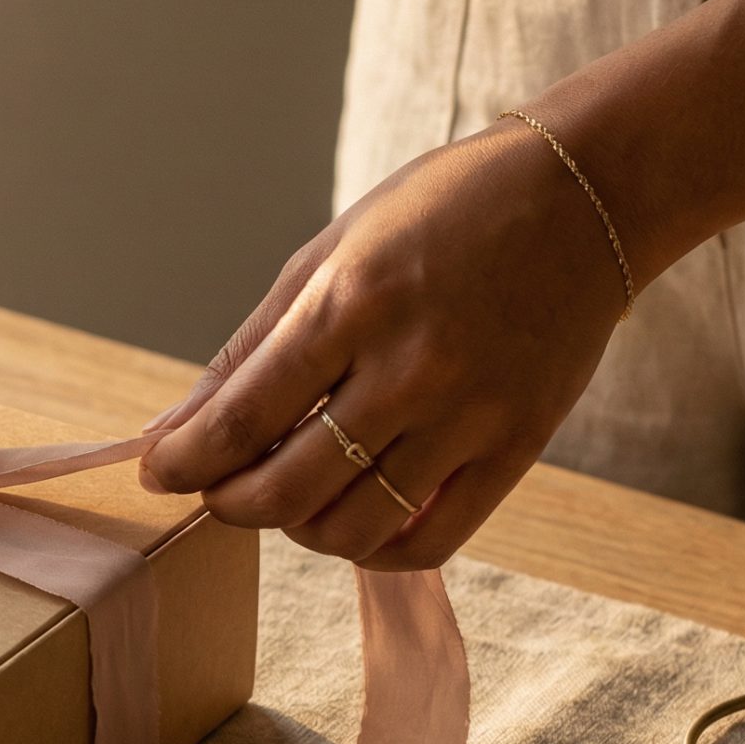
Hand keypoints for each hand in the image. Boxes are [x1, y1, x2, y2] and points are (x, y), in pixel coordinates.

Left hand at [142, 123, 630, 569]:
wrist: (586, 193)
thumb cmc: (441, 212)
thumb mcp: (329, 253)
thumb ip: (249, 348)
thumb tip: (174, 427)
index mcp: (350, 305)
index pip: (239, 421)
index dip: (182, 463)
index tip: (158, 472)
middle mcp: (410, 368)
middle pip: (286, 491)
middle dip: (230, 504)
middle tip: (219, 489)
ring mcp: (469, 415)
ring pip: (352, 528)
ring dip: (297, 530)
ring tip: (288, 496)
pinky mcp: (517, 448)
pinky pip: (430, 541)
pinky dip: (373, 549)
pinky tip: (353, 521)